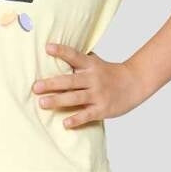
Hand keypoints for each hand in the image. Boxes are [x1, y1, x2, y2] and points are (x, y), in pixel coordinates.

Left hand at [33, 42, 148, 127]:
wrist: (135, 83)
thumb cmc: (110, 73)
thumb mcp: (96, 62)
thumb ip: (79, 60)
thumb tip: (55, 50)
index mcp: (91, 65)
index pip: (74, 56)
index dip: (61, 51)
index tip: (47, 48)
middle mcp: (93, 79)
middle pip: (70, 80)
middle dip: (52, 84)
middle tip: (35, 87)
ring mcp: (98, 94)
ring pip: (76, 98)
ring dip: (58, 101)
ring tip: (42, 103)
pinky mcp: (103, 109)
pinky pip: (87, 115)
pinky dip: (76, 119)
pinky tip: (65, 123)